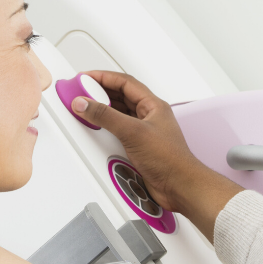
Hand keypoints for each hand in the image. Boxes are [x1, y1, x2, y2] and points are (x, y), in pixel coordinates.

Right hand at [73, 71, 243, 239]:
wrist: (179, 186)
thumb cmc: (171, 160)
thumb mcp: (133, 132)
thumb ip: (106, 116)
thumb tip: (86, 103)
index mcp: (153, 105)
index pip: (125, 82)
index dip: (104, 77)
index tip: (86, 78)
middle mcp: (148, 117)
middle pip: (121, 96)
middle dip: (101, 92)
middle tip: (83, 92)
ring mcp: (144, 132)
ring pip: (119, 114)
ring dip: (103, 111)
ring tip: (87, 108)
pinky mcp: (139, 147)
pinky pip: (118, 131)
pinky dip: (106, 128)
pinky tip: (98, 130)